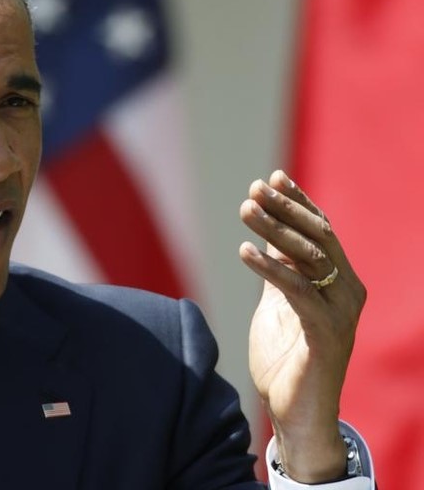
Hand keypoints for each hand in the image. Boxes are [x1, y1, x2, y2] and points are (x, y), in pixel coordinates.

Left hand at [239, 170, 365, 482]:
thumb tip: (267, 234)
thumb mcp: (279, 303)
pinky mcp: (327, 334)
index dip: (298, 202)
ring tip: (245, 209)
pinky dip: (270, 268)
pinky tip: (245, 251)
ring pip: (308, 259)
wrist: (296, 413)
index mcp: (338, 282)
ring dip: (274, 230)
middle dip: (286, 209)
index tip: (272, 177)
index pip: (320, 231)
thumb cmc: (286, 358)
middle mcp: (346, 292)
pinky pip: (297, 292)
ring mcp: (340, 313)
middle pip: (317, 238)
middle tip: (255, 187)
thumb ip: (279, 271)